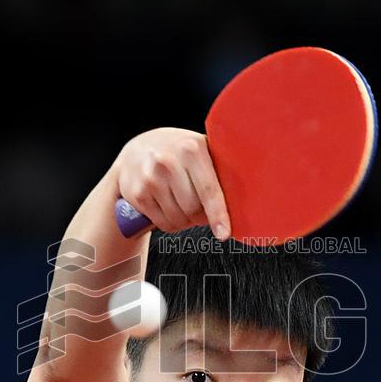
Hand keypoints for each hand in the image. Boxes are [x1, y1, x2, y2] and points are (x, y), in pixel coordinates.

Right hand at [114, 127, 230, 239]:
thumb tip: (244, 199)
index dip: (218, 214)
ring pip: (178, 219)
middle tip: (199, 209)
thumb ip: (218, 168)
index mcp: (191, 148)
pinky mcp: (138, 194)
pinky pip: (162, 223)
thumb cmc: (176, 153)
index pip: (208, 189)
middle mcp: (168, 161)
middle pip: (193, 208)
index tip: (224, 233)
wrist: (136, 150)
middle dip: (200, 216)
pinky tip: (168, 208)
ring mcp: (150, 178)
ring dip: (185, 221)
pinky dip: (170, 223)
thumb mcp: (197, 150)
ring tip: (182, 205)